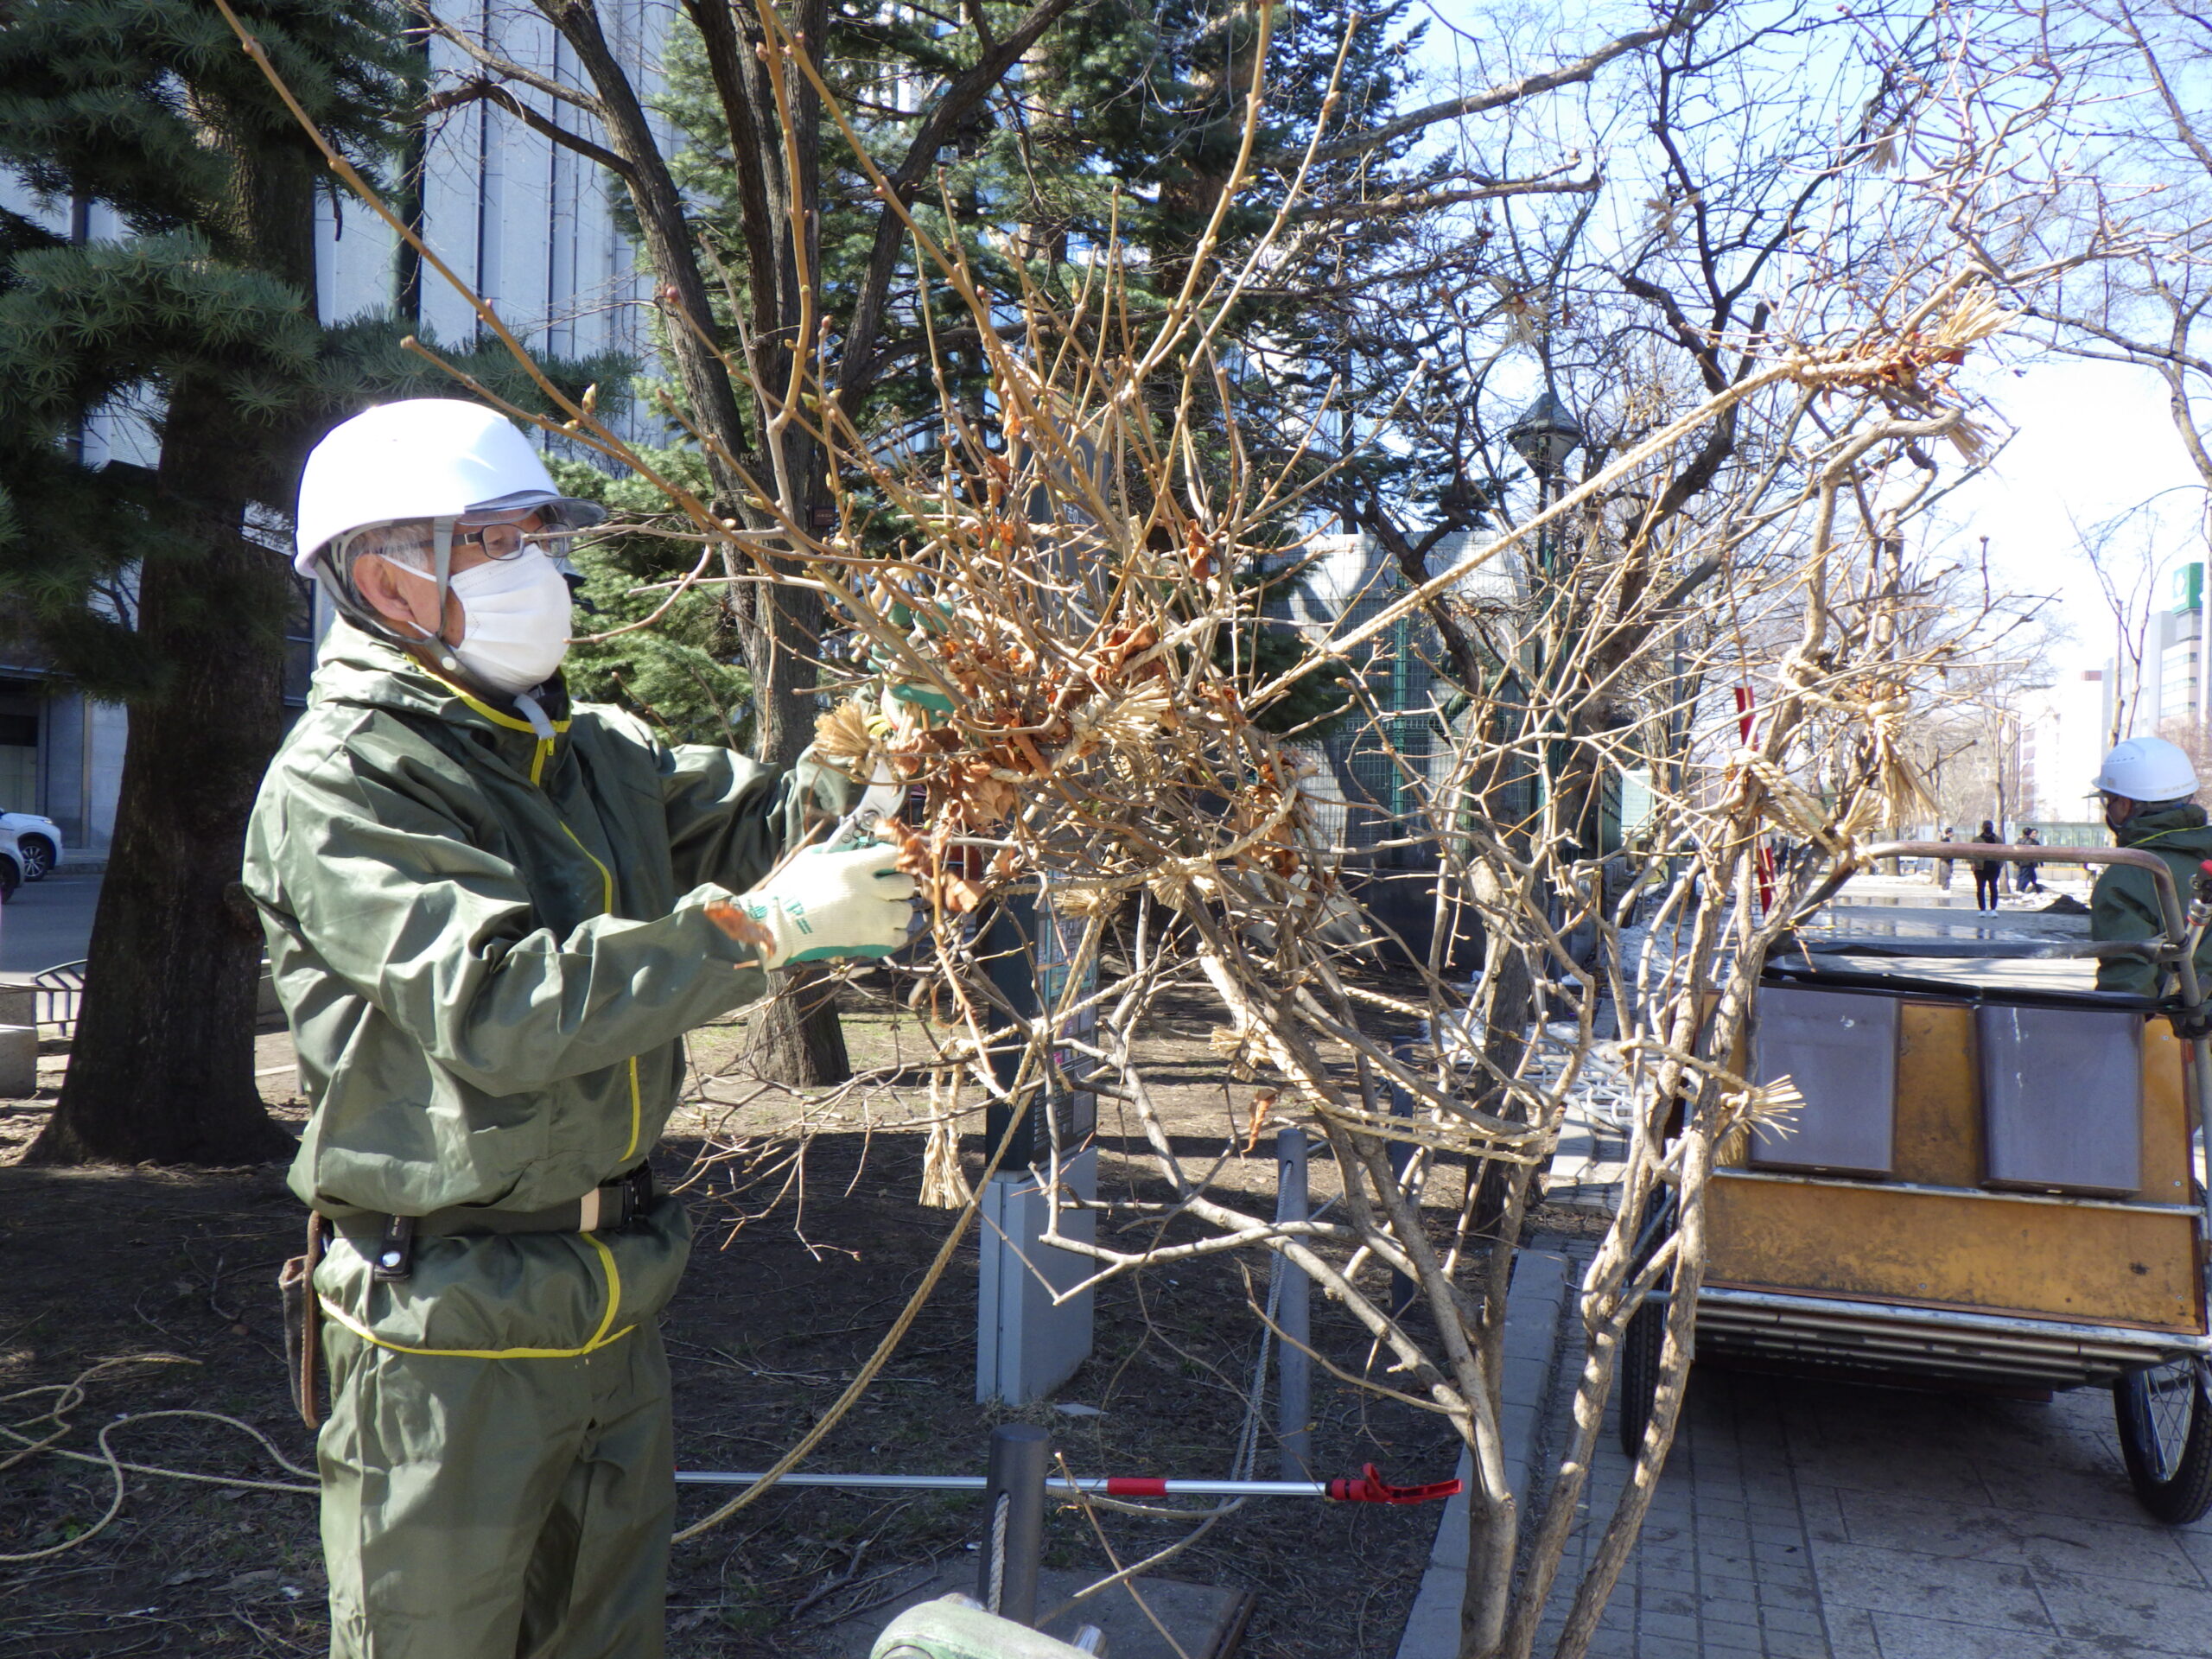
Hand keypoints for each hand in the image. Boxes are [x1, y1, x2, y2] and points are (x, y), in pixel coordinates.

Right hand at [724, 843, 916, 968]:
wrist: (779, 926)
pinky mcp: (870, 940)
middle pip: (905, 884)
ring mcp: (873, 917)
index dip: (888, 859)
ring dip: (897, 910)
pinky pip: (898, 937)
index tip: (882, 865)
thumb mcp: (810, 859)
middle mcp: (869, 890)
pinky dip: (893, 934)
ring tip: (884, 912)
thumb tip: (850, 848)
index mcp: (854, 866)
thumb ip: (835, 851)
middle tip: (886, 890)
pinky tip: (881, 930)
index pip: (891, 856)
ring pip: (906, 911)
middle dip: (897, 885)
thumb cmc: (790, 890)